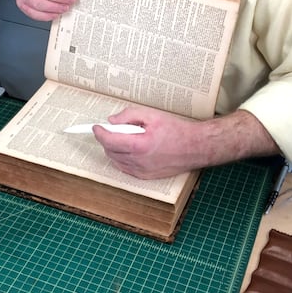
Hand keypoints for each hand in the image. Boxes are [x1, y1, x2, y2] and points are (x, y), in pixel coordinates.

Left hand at [93, 107, 277, 179]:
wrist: (195, 147)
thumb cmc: (177, 130)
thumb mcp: (151, 115)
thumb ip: (129, 116)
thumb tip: (112, 121)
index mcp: (139, 145)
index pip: (109, 140)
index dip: (99, 132)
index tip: (96, 126)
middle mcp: (139, 162)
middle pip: (109, 151)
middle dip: (107, 139)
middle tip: (113, 129)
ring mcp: (142, 172)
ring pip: (116, 161)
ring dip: (114, 149)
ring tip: (125, 138)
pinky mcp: (146, 177)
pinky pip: (125, 168)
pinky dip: (122, 158)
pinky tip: (131, 148)